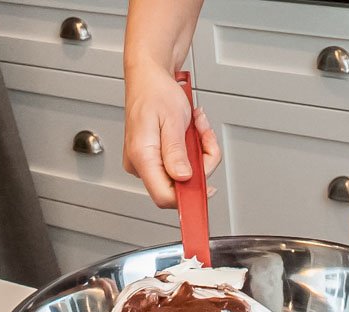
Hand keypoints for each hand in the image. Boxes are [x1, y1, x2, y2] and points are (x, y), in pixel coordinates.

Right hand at [123, 66, 221, 207]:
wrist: (149, 77)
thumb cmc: (156, 92)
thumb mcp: (172, 120)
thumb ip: (176, 152)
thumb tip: (183, 178)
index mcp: (141, 156)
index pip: (163, 196)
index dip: (187, 197)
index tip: (207, 190)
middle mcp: (142, 164)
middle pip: (180, 185)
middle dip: (201, 162)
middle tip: (203, 136)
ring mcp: (149, 162)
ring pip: (185, 174)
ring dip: (200, 151)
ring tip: (197, 126)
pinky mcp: (157, 158)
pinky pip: (183, 163)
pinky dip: (195, 148)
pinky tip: (193, 130)